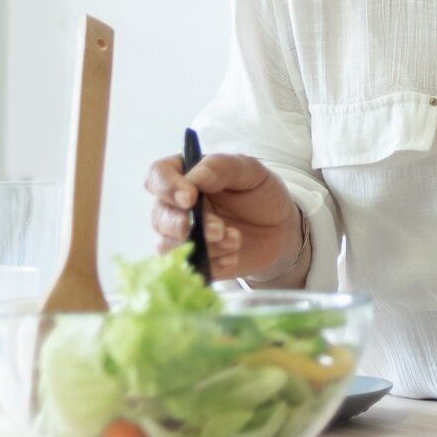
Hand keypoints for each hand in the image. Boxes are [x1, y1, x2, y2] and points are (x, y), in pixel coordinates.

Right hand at [144, 152, 302, 281]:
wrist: (279, 228)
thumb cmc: (259, 192)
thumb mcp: (250, 171)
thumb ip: (222, 168)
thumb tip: (195, 176)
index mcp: (183, 175)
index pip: (157, 176)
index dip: (167, 187)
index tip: (190, 198)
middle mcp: (174, 206)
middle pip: (160, 216)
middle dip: (185, 225)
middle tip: (217, 229)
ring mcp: (180, 236)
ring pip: (169, 246)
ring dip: (203, 246)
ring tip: (235, 240)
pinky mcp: (192, 261)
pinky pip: (189, 268)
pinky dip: (212, 264)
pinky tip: (233, 256)